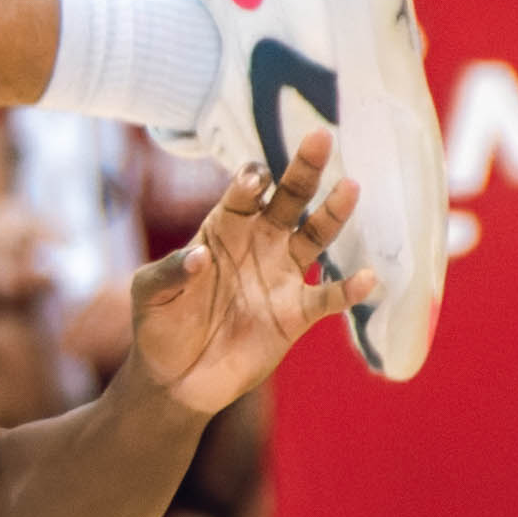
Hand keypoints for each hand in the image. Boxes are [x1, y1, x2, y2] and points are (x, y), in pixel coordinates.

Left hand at [125, 123, 362, 417]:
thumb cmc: (159, 325)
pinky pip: (327, 298)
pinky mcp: (295, 315)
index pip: (243, 193)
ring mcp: (281, 277)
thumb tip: (198, 256)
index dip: (251, 182)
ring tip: (350, 187)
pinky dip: (348, 289)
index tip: (256, 179)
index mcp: (223, 229)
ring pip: (315, 237)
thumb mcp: (150, 294)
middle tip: (320, 137)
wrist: (176, 379)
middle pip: (288, 199)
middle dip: (303, 170)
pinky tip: (367, 277)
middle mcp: (258, 244)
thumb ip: (169, 272)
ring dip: (333, 214)